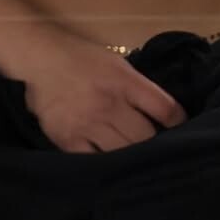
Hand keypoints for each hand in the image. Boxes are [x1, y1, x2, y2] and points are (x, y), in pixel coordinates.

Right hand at [20, 35, 186, 153]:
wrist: (41, 59)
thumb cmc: (82, 57)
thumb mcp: (116, 63)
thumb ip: (137, 87)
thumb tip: (161, 112)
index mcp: (124, 81)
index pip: (165, 108)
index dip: (178, 121)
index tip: (179, 127)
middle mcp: (109, 104)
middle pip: (146, 136)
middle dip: (153, 140)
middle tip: (155, 143)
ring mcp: (89, 124)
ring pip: (124, 152)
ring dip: (131, 153)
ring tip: (133, 154)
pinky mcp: (69, 140)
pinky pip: (96, 160)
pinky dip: (105, 161)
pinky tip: (109, 159)